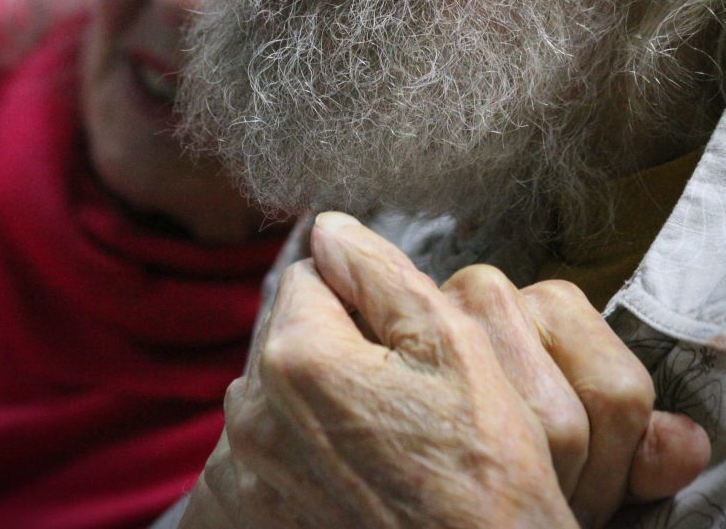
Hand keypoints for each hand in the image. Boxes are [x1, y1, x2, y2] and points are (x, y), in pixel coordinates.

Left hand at [180, 212, 708, 527]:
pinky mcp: (250, 519)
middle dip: (335, 345)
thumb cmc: (481, 471)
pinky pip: (265, 452)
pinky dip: (299, 452)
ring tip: (380, 443)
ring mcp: (244, 477)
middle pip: (290, 334)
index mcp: (297, 355)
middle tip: (400, 396)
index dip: (363, 298)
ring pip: (277, 393)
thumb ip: (380, 270)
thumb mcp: (453, 342)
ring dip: (314, 399)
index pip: (311, 276)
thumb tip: (330, 227)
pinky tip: (353, 478)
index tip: (402, 343)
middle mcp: (251, 414)